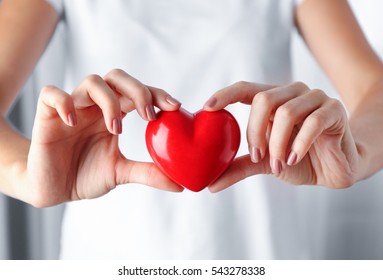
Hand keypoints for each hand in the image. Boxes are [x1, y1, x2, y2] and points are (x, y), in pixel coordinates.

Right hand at [25, 69, 182, 206]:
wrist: (54, 189)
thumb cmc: (85, 175)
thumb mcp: (121, 173)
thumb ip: (148, 173)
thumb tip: (180, 184)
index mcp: (113, 114)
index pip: (138, 92)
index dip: (156, 94)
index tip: (174, 107)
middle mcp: (95, 106)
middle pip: (117, 77)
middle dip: (138, 90)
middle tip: (148, 116)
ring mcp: (72, 108)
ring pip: (92, 81)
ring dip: (109, 101)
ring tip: (115, 129)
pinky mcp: (47, 115)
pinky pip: (51, 94)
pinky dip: (63, 102)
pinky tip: (73, 123)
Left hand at [203, 81, 359, 191]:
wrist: (335, 169)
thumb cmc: (298, 160)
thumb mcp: (265, 162)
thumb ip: (240, 167)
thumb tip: (211, 185)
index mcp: (273, 100)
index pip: (245, 88)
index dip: (225, 94)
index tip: (207, 107)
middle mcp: (292, 93)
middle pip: (263, 100)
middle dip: (256, 132)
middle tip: (257, 156)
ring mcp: (314, 98)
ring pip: (286, 112)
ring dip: (277, 144)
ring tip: (280, 164)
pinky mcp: (334, 109)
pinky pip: (312, 122)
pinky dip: (298, 144)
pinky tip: (294, 159)